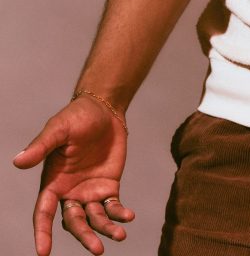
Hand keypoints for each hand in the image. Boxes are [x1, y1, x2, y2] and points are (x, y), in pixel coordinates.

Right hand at [13, 96, 133, 255]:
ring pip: (95, 219)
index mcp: (53, 182)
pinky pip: (113, 207)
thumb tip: (18, 161)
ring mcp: (89, 191)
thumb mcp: (58, 129)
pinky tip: (129, 216)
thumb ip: (41, 146)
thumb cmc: (77, 117)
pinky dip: (119, 214)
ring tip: (119, 235)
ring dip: (105, 229)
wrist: (105, 110)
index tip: (43, 252)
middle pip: (74, 222)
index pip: (44, 212)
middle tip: (97, 249)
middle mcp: (69, 192)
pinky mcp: (108, 187)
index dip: (42, 232)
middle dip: (84, 236)